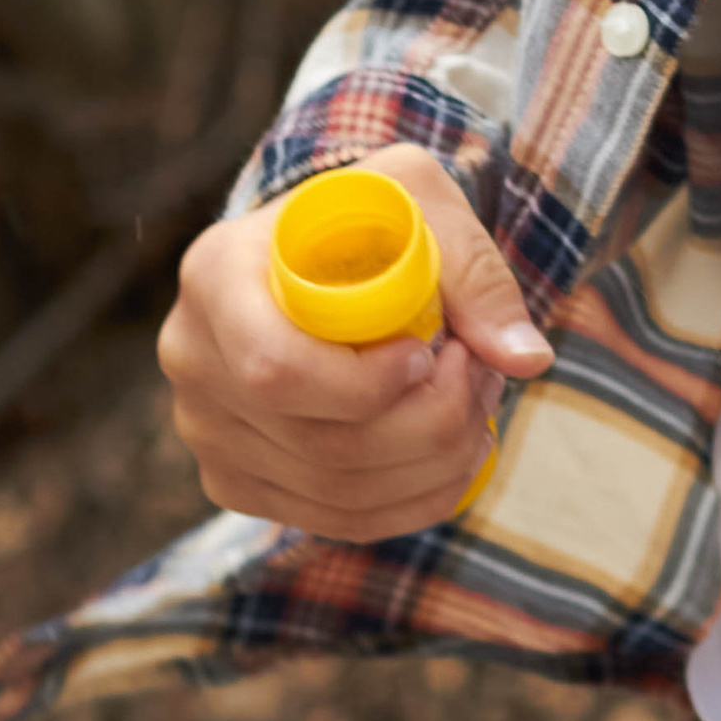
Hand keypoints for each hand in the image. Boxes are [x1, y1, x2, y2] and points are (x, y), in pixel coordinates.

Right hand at [160, 143, 551, 539]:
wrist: (322, 247)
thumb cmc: (370, 214)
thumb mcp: (422, 201)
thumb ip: (474, 270)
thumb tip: (527, 359)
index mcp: (217, 274)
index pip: (274, 370)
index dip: (363, 386)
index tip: (430, 354)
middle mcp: (193, 358)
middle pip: (315, 443)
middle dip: (428, 424)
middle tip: (486, 375)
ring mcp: (206, 429)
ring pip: (331, 491)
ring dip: (432, 464)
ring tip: (479, 404)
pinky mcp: (235, 479)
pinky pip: (329, 518)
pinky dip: (410, 501)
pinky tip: (455, 454)